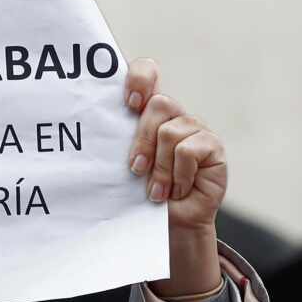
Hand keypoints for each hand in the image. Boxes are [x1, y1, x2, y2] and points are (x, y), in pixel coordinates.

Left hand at [123, 58, 226, 299]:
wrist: (170, 228)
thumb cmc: (142, 196)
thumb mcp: (125, 167)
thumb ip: (118, 141)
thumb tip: (88, 124)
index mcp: (150, 113)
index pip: (148, 72)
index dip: (140, 78)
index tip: (127, 104)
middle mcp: (175, 115)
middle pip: (158, 104)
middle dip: (142, 141)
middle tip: (135, 170)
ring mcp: (197, 129)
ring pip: (171, 132)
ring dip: (160, 168)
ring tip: (156, 191)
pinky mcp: (213, 147)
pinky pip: (189, 150)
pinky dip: (179, 175)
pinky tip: (178, 190)